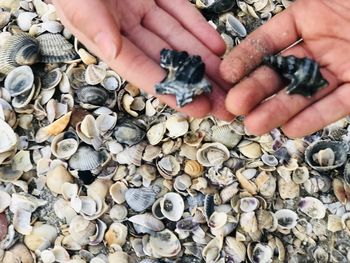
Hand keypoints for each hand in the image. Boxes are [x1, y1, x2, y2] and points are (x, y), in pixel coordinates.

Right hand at [52, 0, 232, 119]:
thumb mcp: (78, 2)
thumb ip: (94, 24)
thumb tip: (112, 50)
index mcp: (107, 40)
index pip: (142, 70)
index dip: (170, 90)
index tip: (198, 107)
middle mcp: (127, 31)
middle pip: (167, 62)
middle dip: (196, 84)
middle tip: (223, 104)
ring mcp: (143, 12)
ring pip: (179, 41)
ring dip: (204, 61)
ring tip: (227, 80)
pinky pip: (180, 13)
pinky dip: (199, 28)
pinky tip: (217, 47)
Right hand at [220, 0, 349, 136]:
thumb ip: (310, 11)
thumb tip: (264, 32)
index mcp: (313, 14)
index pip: (270, 39)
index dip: (246, 56)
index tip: (225, 73)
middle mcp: (324, 42)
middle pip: (281, 69)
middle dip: (256, 89)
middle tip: (236, 105)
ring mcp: (342, 66)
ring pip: (304, 91)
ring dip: (278, 109)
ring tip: (256, 125)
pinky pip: (336, 103)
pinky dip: (315, 116)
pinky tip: (292, 128)